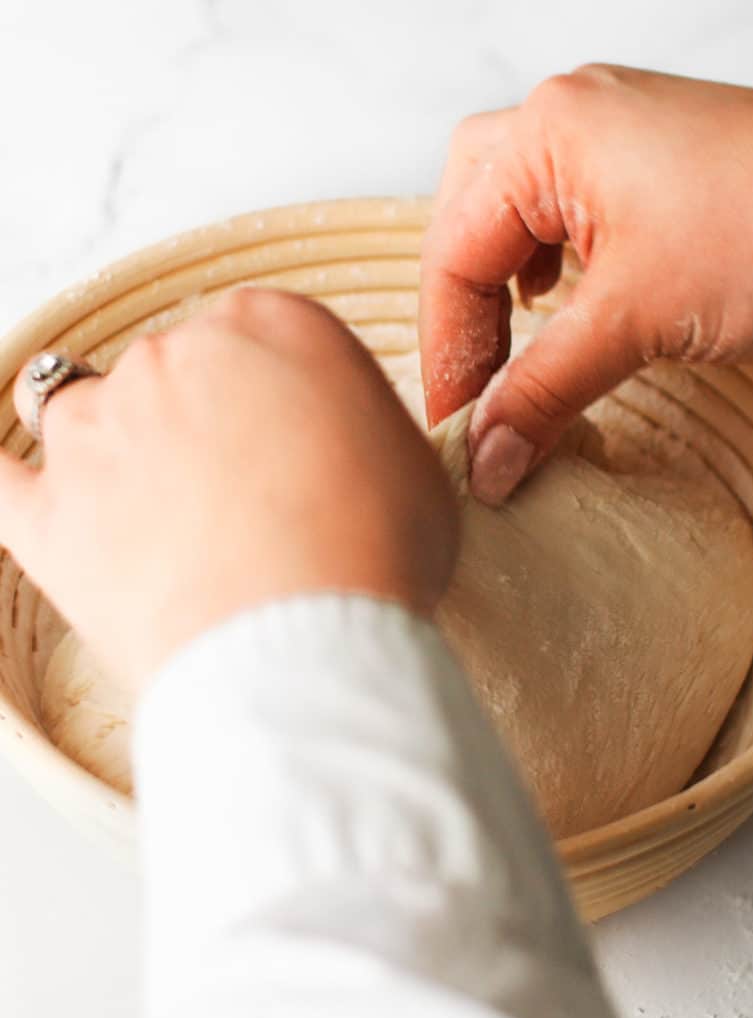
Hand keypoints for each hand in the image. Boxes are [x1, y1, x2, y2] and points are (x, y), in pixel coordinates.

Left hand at [4, 289, 457, 685]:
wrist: (304, 649)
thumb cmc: (371, 558)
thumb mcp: (407, 465)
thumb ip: (354, 424)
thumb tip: (333, 438)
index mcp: (269, 326)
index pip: (254, 336)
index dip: (272, 396)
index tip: (285, 442)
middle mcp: (172, 356)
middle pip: (169, 371)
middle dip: (197, 423)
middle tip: (236, 501)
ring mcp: (98, 431)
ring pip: (89, 416)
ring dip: (118, 453)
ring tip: (161, 521)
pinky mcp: (46, 514)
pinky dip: (8, 479)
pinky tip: (24, 485)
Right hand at [420, 66, 752, 503]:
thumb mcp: (638, 321)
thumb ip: (544, 393)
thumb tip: (485, 460)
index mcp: (549, 134)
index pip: (454, 255)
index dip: (447, 353)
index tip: (456, 430)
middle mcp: (570, 117)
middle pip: (464, 216)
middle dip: (459, 307)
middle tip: (471, 385)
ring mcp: (611, 132)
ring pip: (506, 205)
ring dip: (492, 278)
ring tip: (499, 340)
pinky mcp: (647, 162)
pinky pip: (559, 205)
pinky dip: (539, 259)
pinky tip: (552, 295)